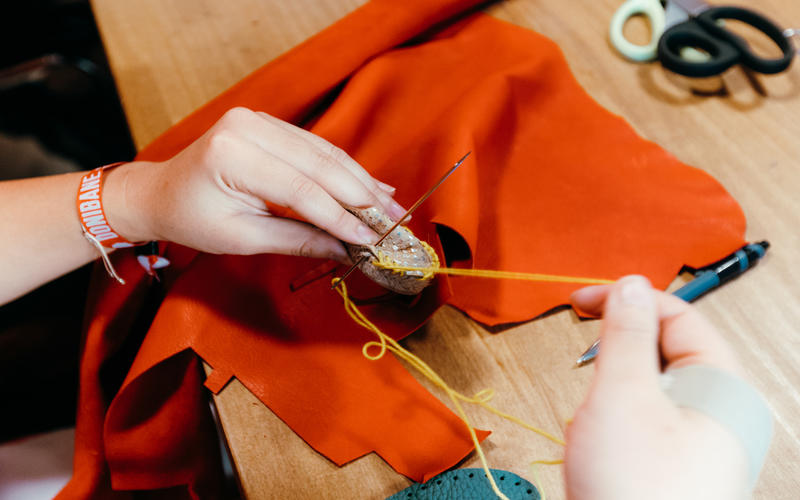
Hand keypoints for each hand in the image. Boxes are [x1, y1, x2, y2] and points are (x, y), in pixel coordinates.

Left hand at [105, 107, 405, 261]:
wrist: (161, 192)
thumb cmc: (192, 220)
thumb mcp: (241, 239)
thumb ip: (297, 239)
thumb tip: (348, 249)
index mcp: (231, 155)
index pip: (301, 189)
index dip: (341, 217)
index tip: (372, 239)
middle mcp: (247, 126)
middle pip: (319, 164)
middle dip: (360, 196)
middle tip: (394, 220)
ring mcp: (258, 119)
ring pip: (324, 152)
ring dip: (360, 180)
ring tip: (391, 203)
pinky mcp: (268, 122)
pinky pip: (315, 147)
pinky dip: (344, 168)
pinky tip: (370, 184)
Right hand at [565, 275, 748, 499]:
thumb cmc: (637, 494)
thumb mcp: (623, 397)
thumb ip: (626, 334)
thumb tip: (629, 286)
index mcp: (722, 389)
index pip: (678, 316)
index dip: (628, 300)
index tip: (582, 300)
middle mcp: (715, 411)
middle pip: (660, 352)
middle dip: (613, 363)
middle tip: (588, 373)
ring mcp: (692, 439)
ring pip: (640, 388)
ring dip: (606, 399)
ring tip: (595, 430)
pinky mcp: (668, 461)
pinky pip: (634, 420)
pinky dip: (606, 426)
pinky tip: (596, 451)